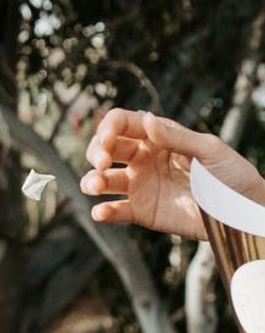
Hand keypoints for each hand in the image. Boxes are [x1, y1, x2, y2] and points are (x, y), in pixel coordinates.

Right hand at [80, 109, 264, 241]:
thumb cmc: (232, 176)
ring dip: (91, 181)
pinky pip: (114, 211)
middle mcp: (143, 159)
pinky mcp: (141, 211)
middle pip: (104, 149)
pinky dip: (102, 212)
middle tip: (102, 163)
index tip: (107, 140)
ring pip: (102, 179)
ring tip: (95, 186)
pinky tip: (101, 213)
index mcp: (157, 138)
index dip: (108, 128)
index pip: (121, 124)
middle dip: (95, 152)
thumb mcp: (210, 150)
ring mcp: (140, 186)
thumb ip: (177, 137)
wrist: (243, 213)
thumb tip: (146, 119)